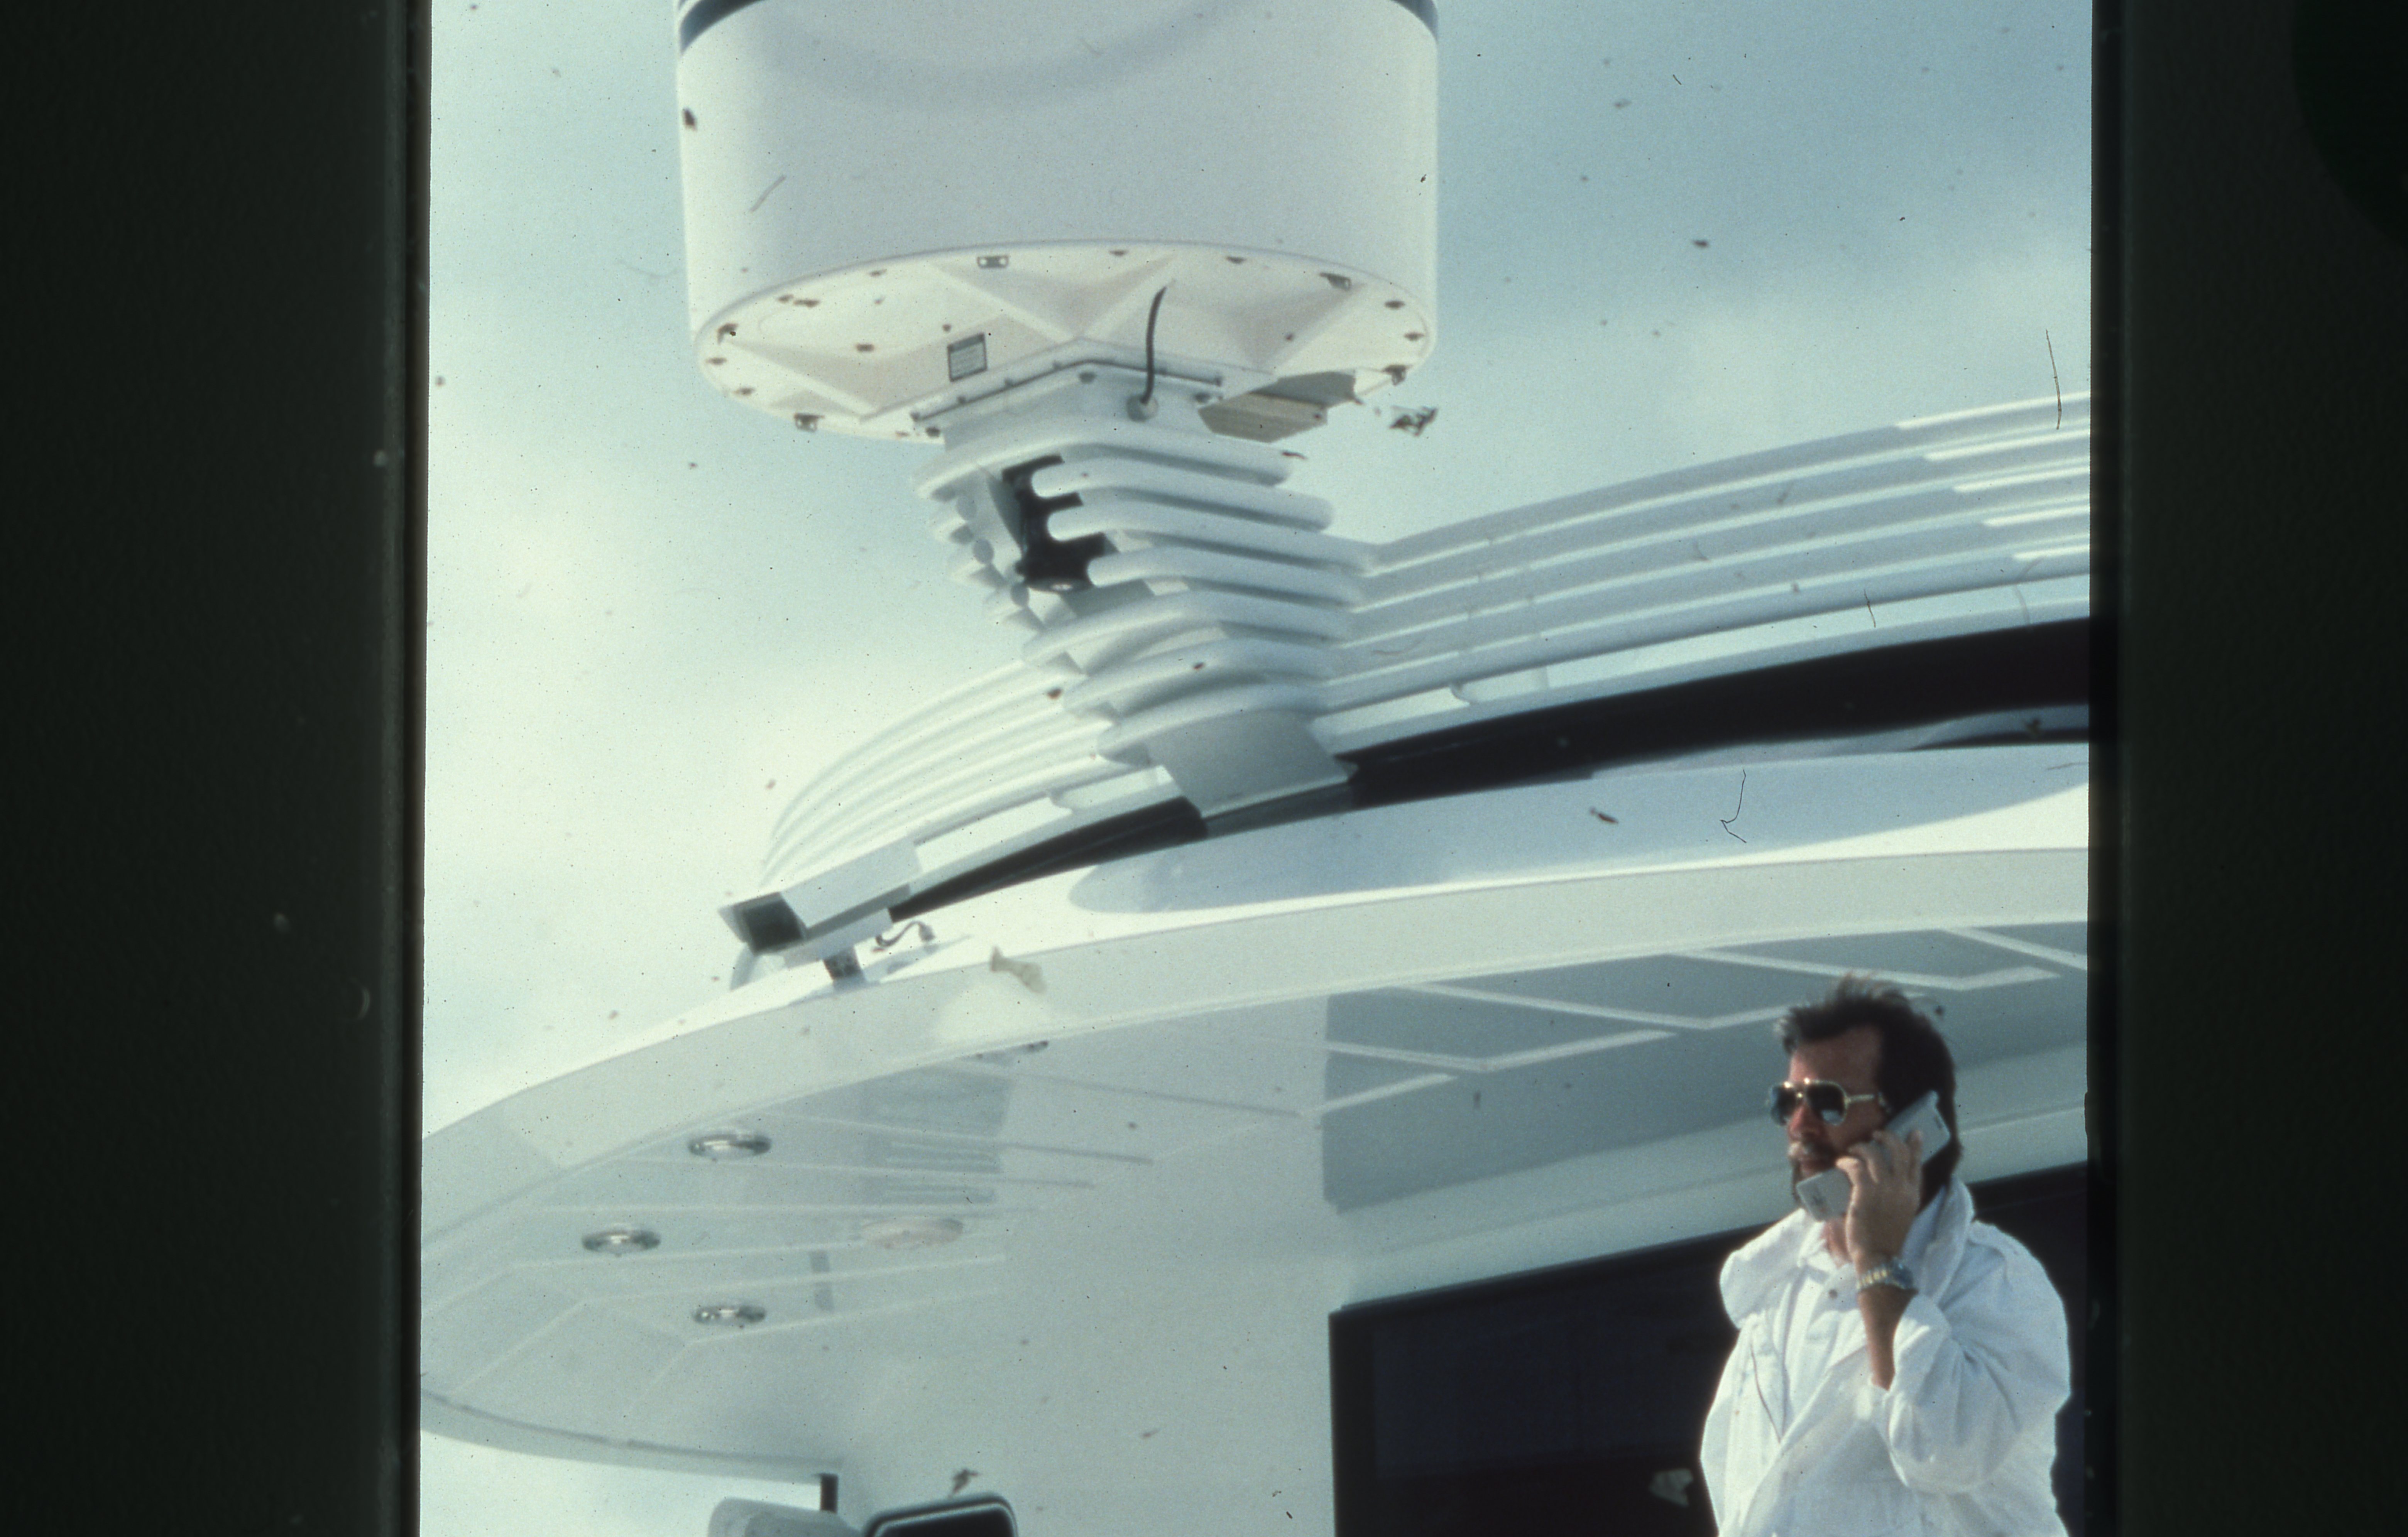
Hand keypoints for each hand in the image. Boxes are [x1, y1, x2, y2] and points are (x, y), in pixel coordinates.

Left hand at [1838, 1129, 1922, 1270]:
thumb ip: (1900, 1196)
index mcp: (1913, 1194)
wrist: (1879, 1256)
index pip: (1917, 1163)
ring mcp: (1884, 1189)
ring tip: (1853, 1150)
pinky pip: (1856, 1166)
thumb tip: (1888, 1180)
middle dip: (1887, 1137)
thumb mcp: (1902, 1213)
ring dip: (1862, 1147)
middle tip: (1876, 1135)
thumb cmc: (1886, 1237)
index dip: (1916, 1145)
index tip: (1915, 1132)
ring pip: (1875, 1154)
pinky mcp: (1865, 1193)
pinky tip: (1841, 1163)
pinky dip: (1847, 1161)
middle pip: (1898, 1151)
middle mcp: (1902, 1188)